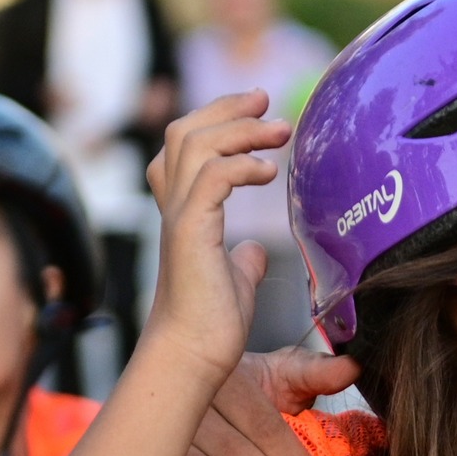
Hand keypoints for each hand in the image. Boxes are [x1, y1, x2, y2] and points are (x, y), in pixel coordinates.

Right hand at [143, 92, 292, 388]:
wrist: (194, 357)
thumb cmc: (212, 327)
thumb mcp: (235, 283)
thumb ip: (243, 261)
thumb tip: (256, 252)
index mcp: (185, 214)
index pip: (188, 148)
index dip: (219, 122)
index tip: (259, 112)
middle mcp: (176, 208)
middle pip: (186, 132)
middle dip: (227, 108)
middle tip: (266, 98)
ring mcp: (180, 218)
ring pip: (195, 144)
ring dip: (241, 129)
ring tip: (280, 131)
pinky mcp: (190, 232)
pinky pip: (211, 177)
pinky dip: (241, 164)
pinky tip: (269, 172)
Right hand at [160, 345, 357, 455]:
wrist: (181, 377)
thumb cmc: (242, 387)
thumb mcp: (279, 374)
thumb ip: (314, 374)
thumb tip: (353, 367)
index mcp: (223, 376)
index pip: (263, 426)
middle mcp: (188, 400)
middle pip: (233, 451)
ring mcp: (156, 429)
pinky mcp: (135, 454)